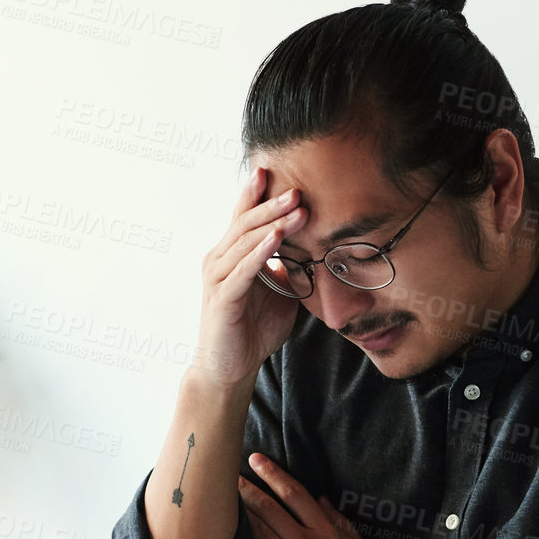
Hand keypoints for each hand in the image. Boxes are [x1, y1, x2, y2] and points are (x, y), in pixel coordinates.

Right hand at [193, 167, 305, 390]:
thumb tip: (320, 251)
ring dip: (272, 222)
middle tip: (298, 187)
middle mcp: (219, 260)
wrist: (230, 368)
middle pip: (244, 221)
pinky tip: (277, 239)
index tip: (279, 170)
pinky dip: (260, 252)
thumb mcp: (280, 293)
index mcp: (231, 255)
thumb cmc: (252, 330)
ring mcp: (218, 278)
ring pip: (244, 240)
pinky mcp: (222, 298)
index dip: (258, 193)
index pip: (244, 216)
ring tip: (297, 208)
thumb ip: (291, 269)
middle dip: (272, 202)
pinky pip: (243, 270)